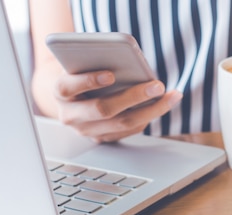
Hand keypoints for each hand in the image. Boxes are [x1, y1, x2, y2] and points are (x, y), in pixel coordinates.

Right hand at [53, 70, 182, 141]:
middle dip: (133, 97)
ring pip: (122, 124)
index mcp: (60, 92)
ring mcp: (86, 130)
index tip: (111, 75)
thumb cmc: (81, 71)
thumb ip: (94, 60)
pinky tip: (164, 103)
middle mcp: (70, 115)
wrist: (71, 96)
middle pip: (103, 109)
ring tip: (171, 95)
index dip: (89, 81)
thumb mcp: (81, 63)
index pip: (69, 87)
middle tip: (157, 85)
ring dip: (152, 109)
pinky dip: (149, 116)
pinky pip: (129, 130)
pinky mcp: (103, 138)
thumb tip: (126, 58)